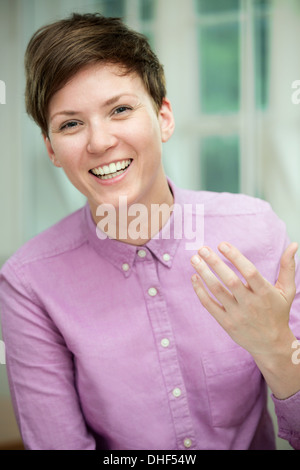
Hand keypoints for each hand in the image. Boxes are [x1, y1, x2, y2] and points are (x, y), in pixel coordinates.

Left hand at [191, 242, 297, 356]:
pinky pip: (209, 305)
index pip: (249, 272)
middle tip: (202, 249)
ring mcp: (237, 314)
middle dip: (214, 262)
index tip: (222, 244)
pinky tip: (194, 278)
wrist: (271, 344)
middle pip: (230, 280)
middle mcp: (250, 304)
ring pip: (217, 291)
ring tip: (194, 259)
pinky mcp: (226, 323)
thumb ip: (287, 267)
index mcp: (265, 293)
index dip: (235, 257)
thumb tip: (294, 244)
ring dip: (203, 273)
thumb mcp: (286, 291)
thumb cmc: (278, 312)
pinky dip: (200, 291)